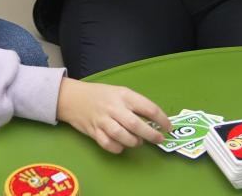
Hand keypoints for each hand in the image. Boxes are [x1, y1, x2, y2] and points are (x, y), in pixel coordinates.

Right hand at [55, 78, 171, 153]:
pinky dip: (118, 148)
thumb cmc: (101, 95)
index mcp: (124, 95)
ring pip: (122, 136)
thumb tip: (154, 121)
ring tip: (138, 142)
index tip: (168, 127)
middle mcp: (114, 108)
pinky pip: (108, 144)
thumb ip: (135, 105)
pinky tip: (122, 146)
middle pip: (136, 124)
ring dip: (134, 142)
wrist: (73, 98)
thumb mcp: (119, 92)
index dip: (161, 119)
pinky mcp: (94, 132)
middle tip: (159, 139)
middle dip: (151, 135)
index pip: (148, 108)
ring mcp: (102, 120)